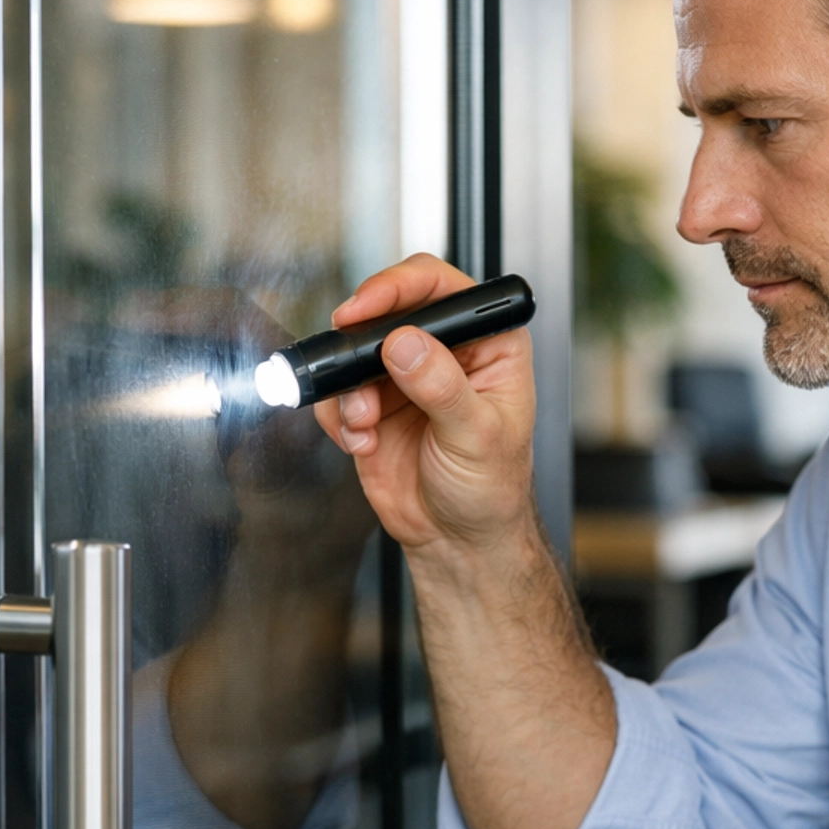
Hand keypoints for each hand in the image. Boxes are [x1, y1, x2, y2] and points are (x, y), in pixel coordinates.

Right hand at [314, 253, 537, 556]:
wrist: (458, 540)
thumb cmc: (491, 489)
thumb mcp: (477, 436)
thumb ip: (442, 387)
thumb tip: (406, 344)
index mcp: (488, 343)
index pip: (441, 288)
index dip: (400, 287)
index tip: (368, 309)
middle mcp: (445, 352)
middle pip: (387, 311)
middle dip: (360, 342)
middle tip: (347, 364)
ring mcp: (404, 378)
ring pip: (354, 354)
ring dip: (350, 390)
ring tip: (365, 425)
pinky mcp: (373, 407)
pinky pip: (336, 393)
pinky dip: (339, 417)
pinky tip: (363, 444)